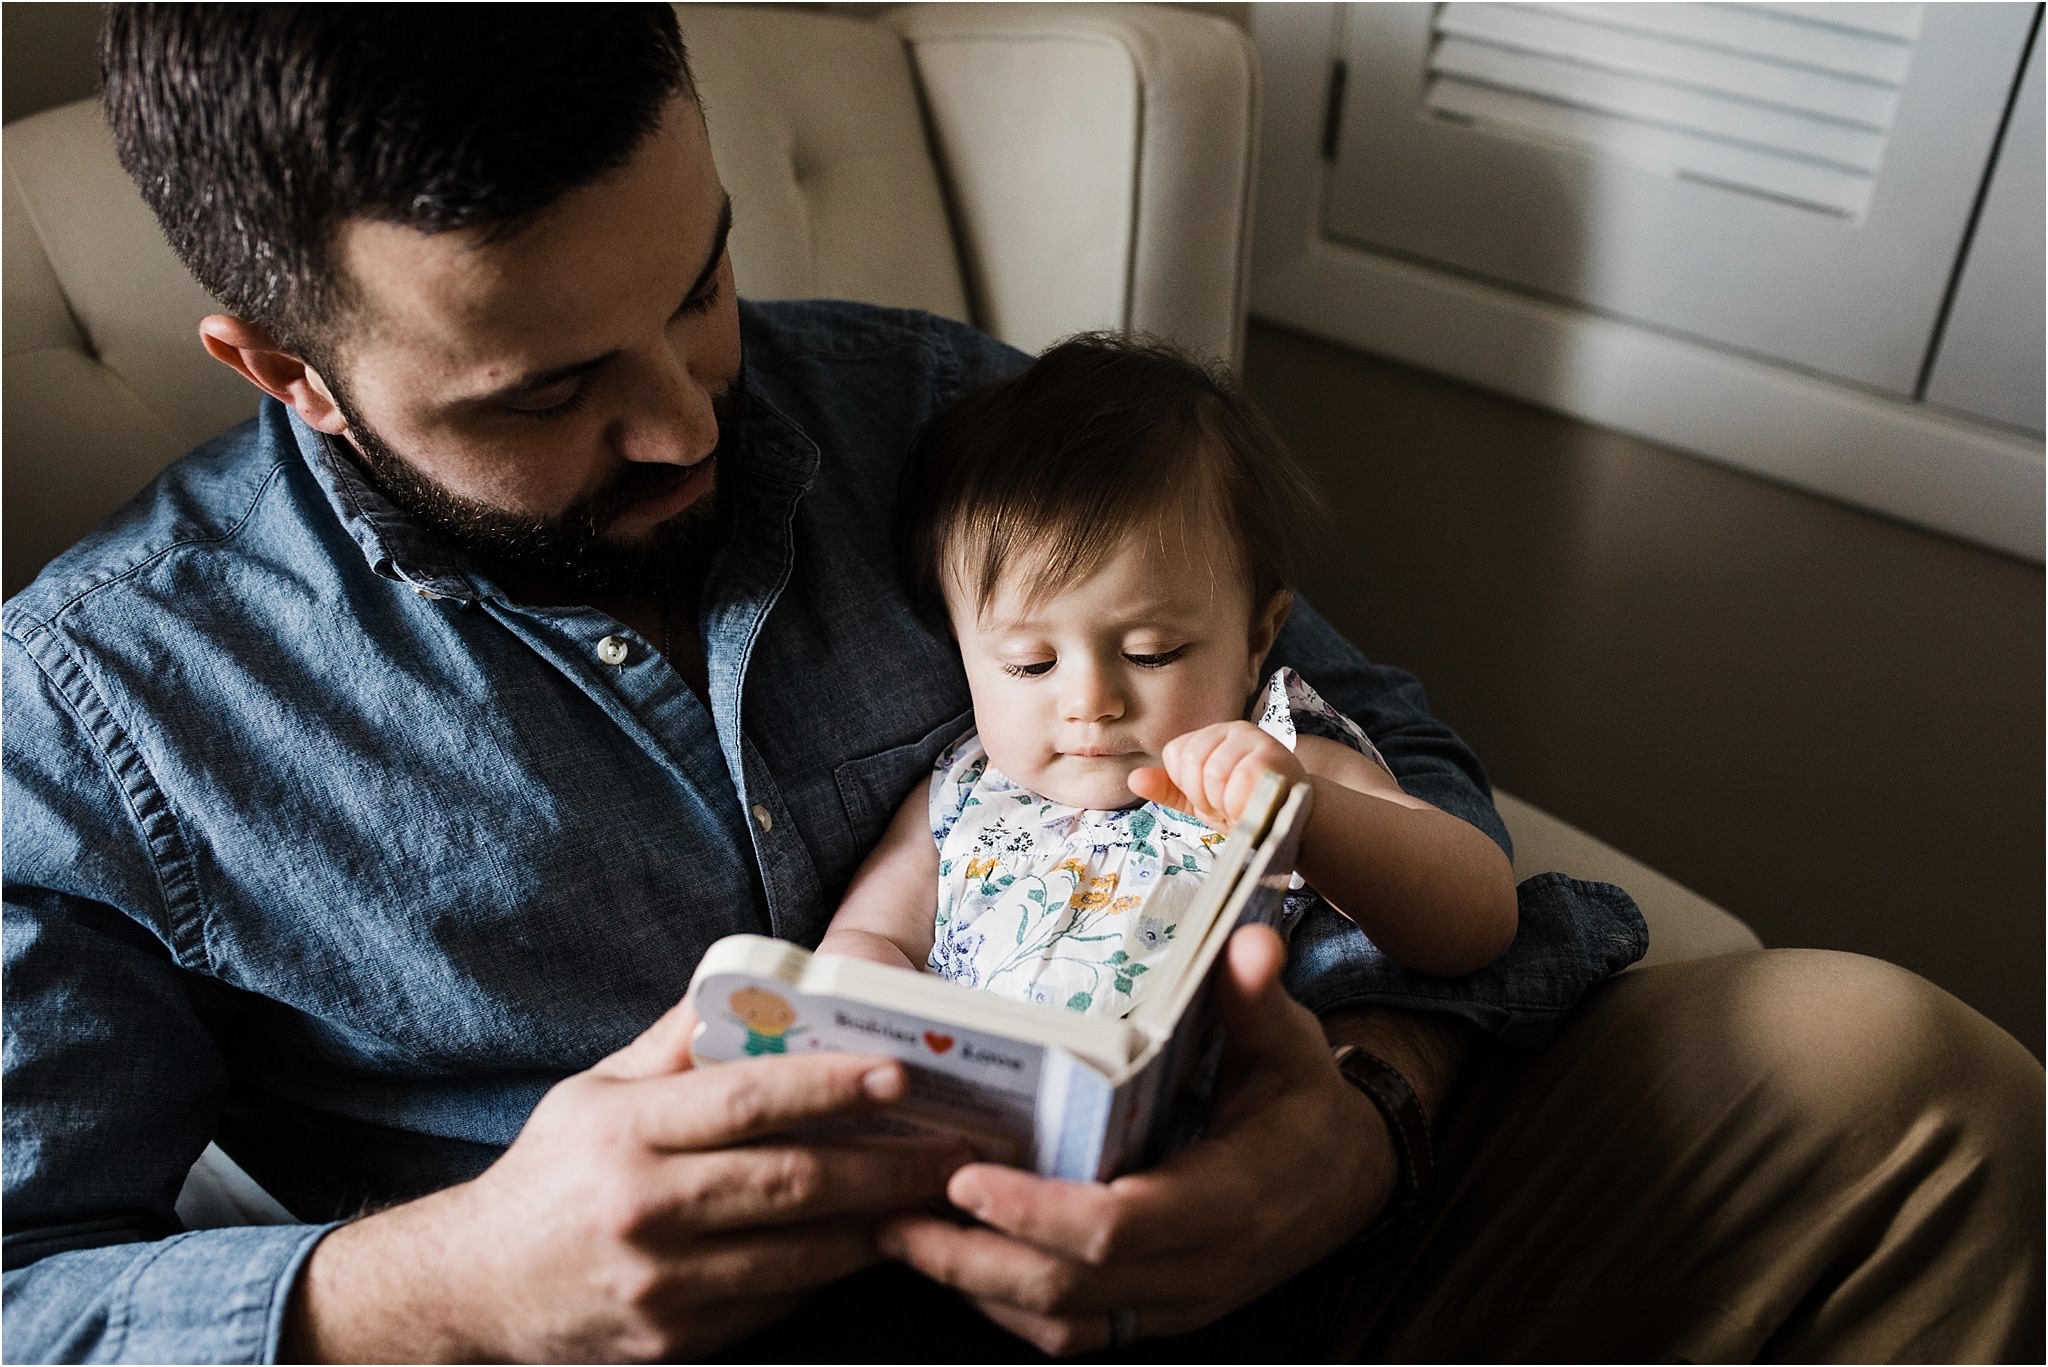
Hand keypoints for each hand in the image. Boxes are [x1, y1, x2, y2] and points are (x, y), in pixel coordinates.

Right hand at [284, 997, 972, 1362]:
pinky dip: (830, 1271)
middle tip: (955, 1148)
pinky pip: (777, 1301)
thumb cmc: (549, 1176)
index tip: (898, 1074)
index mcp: (624, 1131)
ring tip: (935, 1195)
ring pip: (799, 1253)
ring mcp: (660, 1285)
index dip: (831, 1086)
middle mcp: (643, 1208)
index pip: (747, 1100)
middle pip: (792, 1183)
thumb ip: (675, 1041)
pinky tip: (871, 1242)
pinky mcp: (674, 1341)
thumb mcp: (594, 1090)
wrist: (472, 1291)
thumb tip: (753, 988)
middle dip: (888, 1164)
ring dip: (877, 1223)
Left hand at [877, 926, 1395, 1355]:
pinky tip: (958, 1264)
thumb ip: (1256, 997)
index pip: (1119, 1228)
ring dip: (976, 1287)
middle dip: (973, 1258)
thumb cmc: (1300, 1098)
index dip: (1037, 1211)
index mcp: (1229, 1197)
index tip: (966, 1179)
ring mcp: (1180, 1302)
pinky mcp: (1160, 1314)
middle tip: (891, 1213)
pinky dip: (1010, 1307)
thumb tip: (1250, 945)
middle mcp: (1202, 1267)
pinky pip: (1077, 1334)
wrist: (1349, 1179)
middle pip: (1072, 1289)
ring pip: (1065, 1322)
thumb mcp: (1286, 1042)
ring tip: (899, 1236)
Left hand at [1128, 721, 1304, 830]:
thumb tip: (1133, 778)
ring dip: (1226, 804)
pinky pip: (1240, 782)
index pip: (1175, 754)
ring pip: (1214, 773)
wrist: (1291, 818)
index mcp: (1210, 735)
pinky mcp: (1274, 756)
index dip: (1189, 787)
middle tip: (1228, 806)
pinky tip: (1255, 807)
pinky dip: (1242, 805)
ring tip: (1243, 806)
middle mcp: (1232, 729)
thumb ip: (1169, 789)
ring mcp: (1255, 739)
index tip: (1211, 799)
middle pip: (1192, 763)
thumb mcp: (1201, 800)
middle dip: (1206, 798)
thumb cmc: (1246, 806)